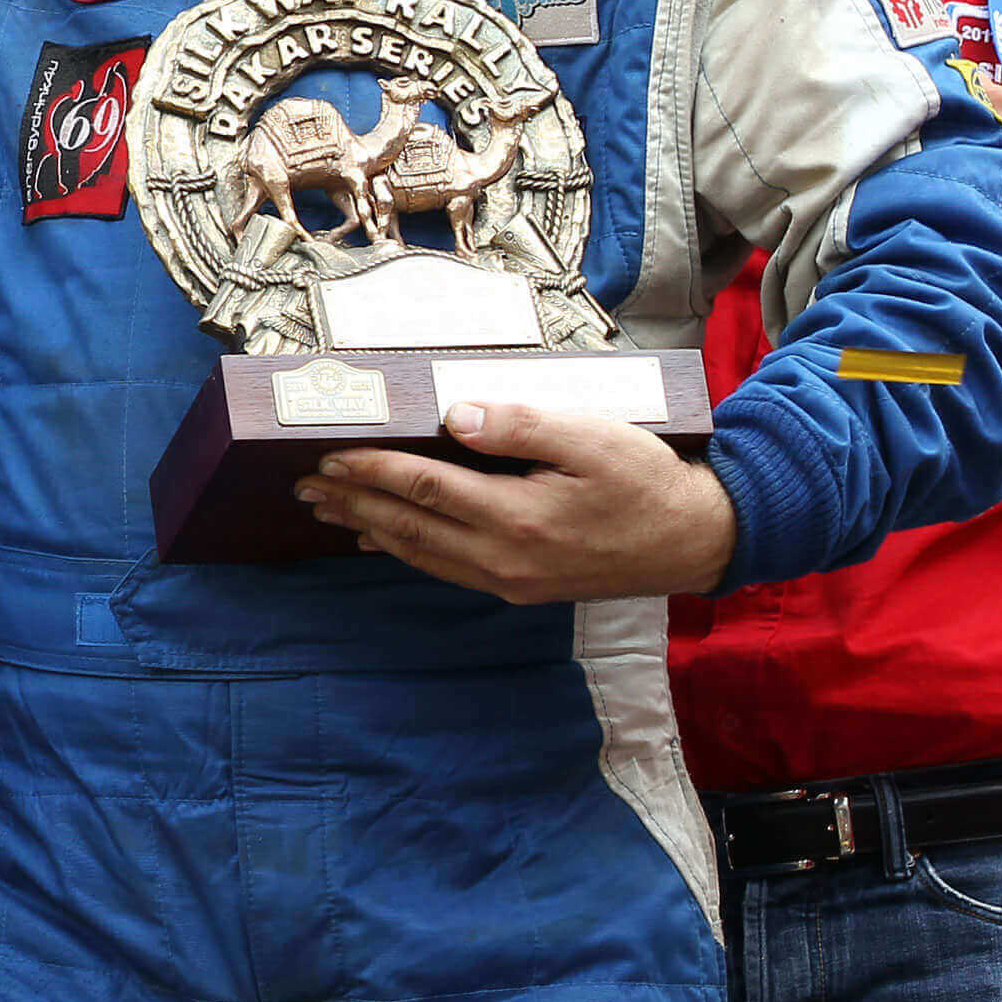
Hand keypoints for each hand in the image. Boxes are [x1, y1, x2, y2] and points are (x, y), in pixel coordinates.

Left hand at [300, 402, 739, 602]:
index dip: (369, 471)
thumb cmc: (647, 478)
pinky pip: (447, 569)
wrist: (699, 539)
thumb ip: (519, 423)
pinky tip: (385, 539)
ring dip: (369, 529)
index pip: (422, 488)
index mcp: (518, 517)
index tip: (326, 456)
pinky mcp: (523, 587)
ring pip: (421, 554)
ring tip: (328, 510)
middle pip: (408, 526)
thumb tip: (454, 414)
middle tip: (303, 487)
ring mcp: (512, 579)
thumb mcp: (591, 436)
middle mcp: (506, 557)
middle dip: (351, 504)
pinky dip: (408, 551)